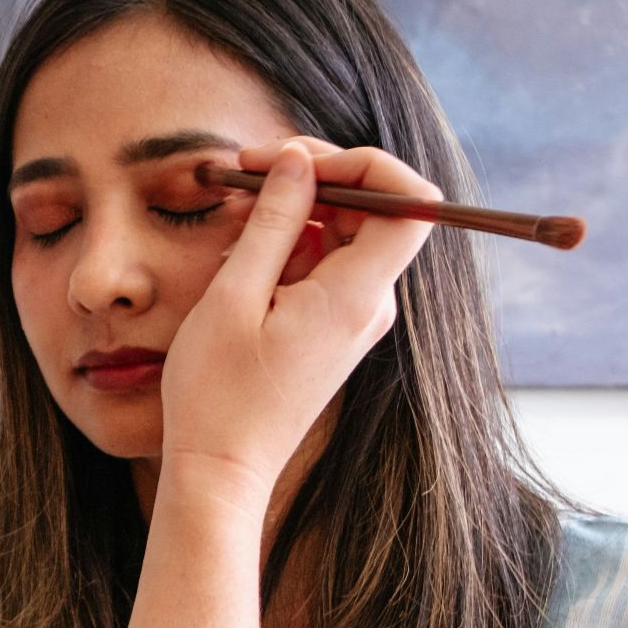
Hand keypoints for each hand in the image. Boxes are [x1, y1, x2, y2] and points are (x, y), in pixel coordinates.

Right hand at [157, 138, 438, 510]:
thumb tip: (298, 161)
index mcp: (355, 296)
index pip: (409, 203)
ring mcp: (353, 318)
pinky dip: (286, 243)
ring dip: (293, 208)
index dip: (364, 164)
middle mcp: (368, 305)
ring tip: (231, 213)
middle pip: (373, 209)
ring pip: (342, 233)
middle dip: (315, 175)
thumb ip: (272, 222)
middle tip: (246, 167)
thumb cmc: (218, 392)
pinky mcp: (332, 329)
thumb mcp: (234, 295)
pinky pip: (323, 264)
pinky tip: (239, 251)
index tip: (298, 158)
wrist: (221, 468)